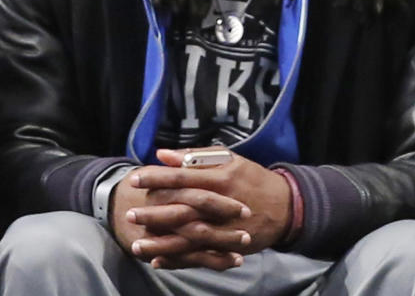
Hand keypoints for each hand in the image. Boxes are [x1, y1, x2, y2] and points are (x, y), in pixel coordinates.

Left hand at [126, 148, 291, 267]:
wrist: (285, 206)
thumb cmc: (253, 179)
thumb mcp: (231, 160)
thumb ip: (197, 157)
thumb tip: (164, 154)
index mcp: (222, 178)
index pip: (184, 177)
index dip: (158, 178)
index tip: (135, 179)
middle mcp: (221, 203)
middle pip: (183, 208)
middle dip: (154, 211)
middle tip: (129, 212)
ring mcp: (225, 227)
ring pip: (188, 236)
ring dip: (161, 241)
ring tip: (135, 243)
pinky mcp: (228, 246)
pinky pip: (199, 255)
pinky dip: (178, 259)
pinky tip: (158, 260)